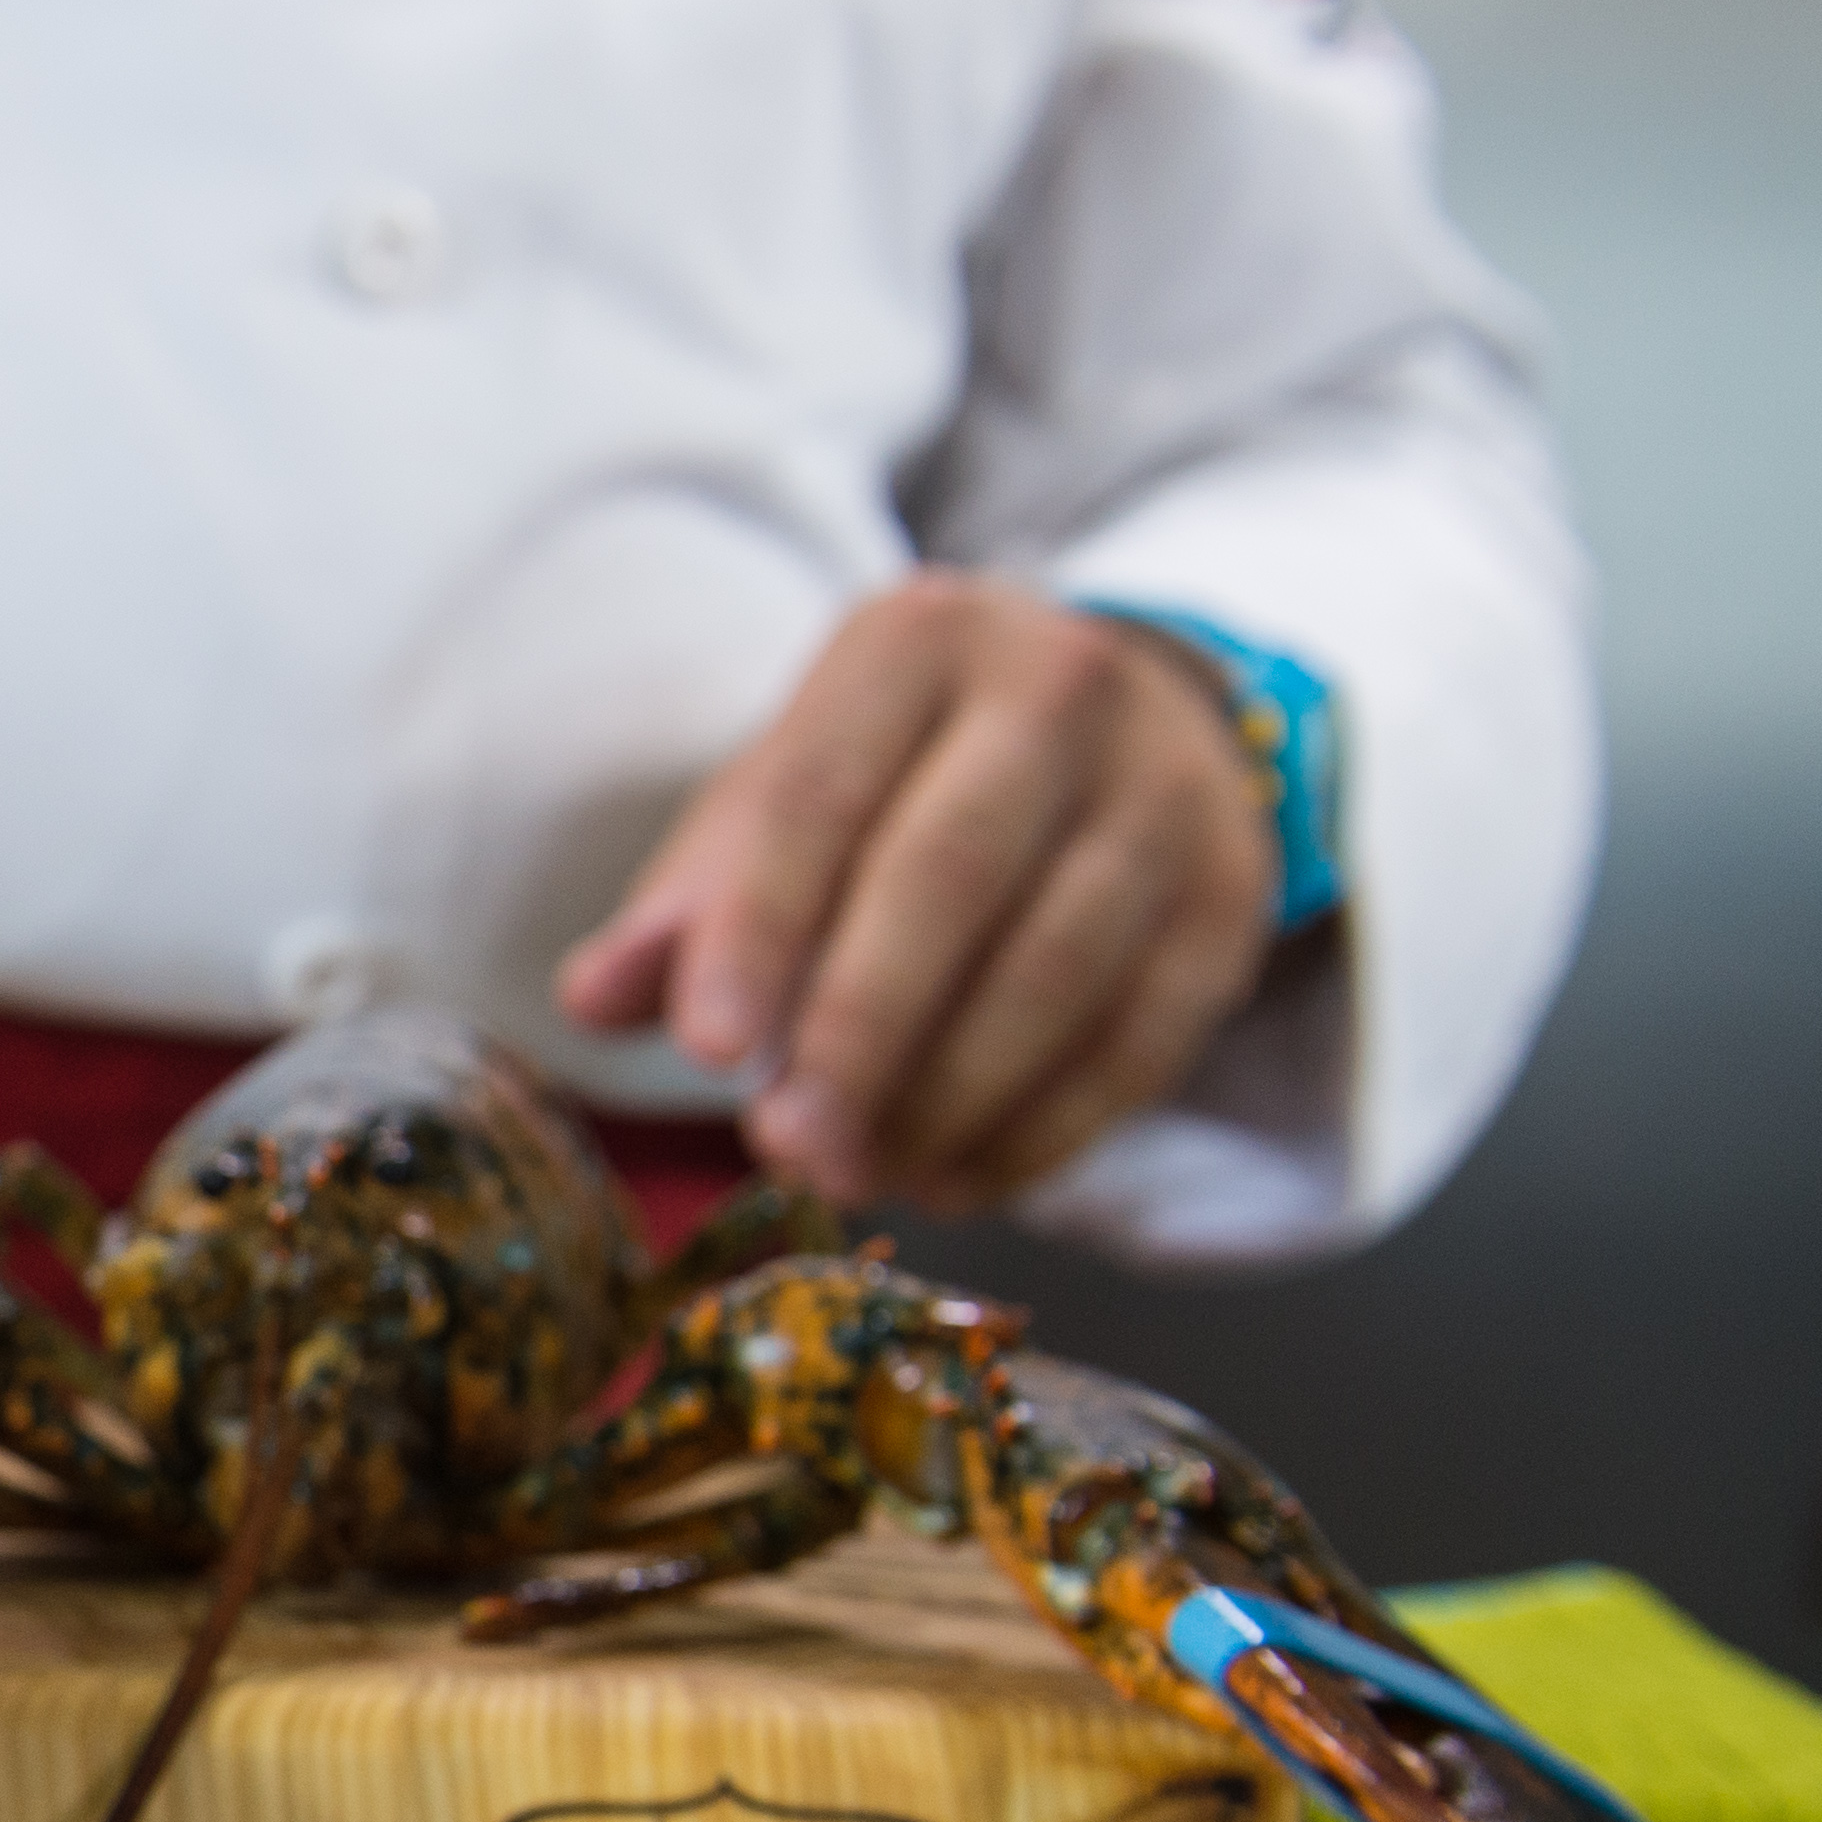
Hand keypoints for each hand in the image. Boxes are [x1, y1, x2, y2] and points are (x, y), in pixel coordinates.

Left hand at [554, 575, 1283, 1213]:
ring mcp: (1164, 791)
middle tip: (792, 1149)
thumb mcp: (785, 798)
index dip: (760, 929)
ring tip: (865, 1175)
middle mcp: (1059, 690)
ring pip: (1057, 964)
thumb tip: (592, 1000)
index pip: (821, 794)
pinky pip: (1139, 1037)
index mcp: (917, 643)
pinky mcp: (1229, 896)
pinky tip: (958, 1178)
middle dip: (862, 1030)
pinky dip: (1043, 1129)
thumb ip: (690, 901)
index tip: (708, 1052)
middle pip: (951, 876)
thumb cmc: (903, 780)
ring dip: (949, 1096)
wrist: (1116, 729)